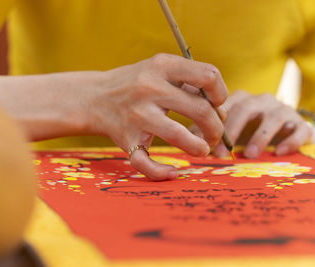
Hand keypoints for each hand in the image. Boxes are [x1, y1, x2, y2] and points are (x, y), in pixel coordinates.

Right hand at [0, 54, 227, 179]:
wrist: (93, 97)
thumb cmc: (136, 83)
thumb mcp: (160, 70)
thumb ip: (190, 83)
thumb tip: (221, 112)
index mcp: (162, 66)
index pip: (208, 76)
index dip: (221, 94)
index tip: (217, 105)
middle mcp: (149, 88)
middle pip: (200, 110)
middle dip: (217, 128)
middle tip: (215, 136)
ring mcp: (137, 115)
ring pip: (178, 136)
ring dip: (199, 148)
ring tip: (202, 150)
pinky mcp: (126, 139)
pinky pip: (145, 162)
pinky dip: (161, 172)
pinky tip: (173, 172)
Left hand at [190, 90, 314, 158]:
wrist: (290, 135)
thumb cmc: (252, 133)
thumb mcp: (231, 133)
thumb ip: (211, 133)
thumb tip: (187, 141)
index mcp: (242, 101)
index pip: (225, 105)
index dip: (214, 125)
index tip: (206, 147)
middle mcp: (262, 101)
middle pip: (246, 109)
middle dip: (232, 132)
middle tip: (222, 155)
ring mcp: (284, 110)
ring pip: (274, 116)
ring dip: (260, 136)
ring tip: (249, 155)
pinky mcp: (302, 123)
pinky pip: (300, 129)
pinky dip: (291, 140)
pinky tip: (280, 153)